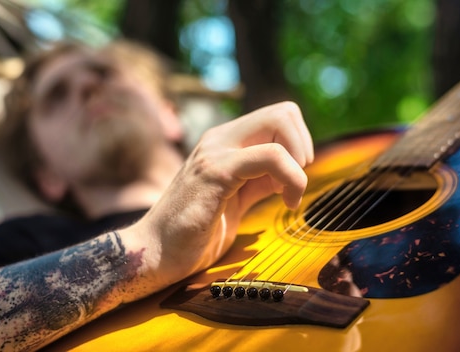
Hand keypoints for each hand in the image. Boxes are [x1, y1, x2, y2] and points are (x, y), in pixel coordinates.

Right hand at [136, 101, 313, 283]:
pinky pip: (270, 157)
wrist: (155, 255)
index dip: (299, 144)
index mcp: (225, 143)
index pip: (278, 117)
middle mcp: (220, 139)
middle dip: (304, 147)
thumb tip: (291, 173)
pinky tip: (286, 203)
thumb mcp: (236, 201)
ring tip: (289, 197)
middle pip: (284, 112)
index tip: (294, 179)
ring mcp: (216, 152)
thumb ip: (260, 182)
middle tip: (296, 183)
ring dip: (299, 164)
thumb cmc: (193, 234)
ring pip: (279, 123)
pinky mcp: (215, 172)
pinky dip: (291, 178)